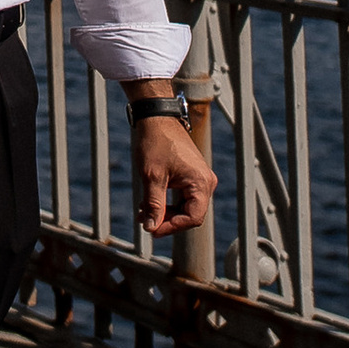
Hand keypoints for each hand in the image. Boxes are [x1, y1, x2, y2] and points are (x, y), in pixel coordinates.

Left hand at [134, 106, 212, 237]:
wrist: (155, 117)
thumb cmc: (154, 142)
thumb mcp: (151, 176)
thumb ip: (154, 204)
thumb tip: (151, 228)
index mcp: (201, 183)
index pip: (193, 218)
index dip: (172, 227)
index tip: (152, 230)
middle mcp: (205, 182)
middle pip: (190, 214)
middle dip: (167, 221)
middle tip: (144, 223)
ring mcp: (200, 179)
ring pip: (185, 207)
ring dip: (165, 213)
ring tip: (142, 213)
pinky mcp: (191, 176)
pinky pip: (183, 197)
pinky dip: (167, 203)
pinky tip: (148, 203)